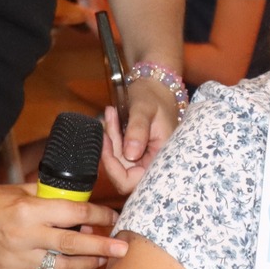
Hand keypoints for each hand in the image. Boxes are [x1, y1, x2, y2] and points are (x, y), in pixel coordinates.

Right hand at [0, 179, 124, 268]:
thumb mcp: (22, 190)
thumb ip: (51, 197)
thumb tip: (83, 203)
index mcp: (29, 210)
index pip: (74, 214)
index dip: (99, 216)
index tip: (113, 218)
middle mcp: (24, 236)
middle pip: (72, 245)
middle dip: (102, 247)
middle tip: (123, 248)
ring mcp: (16, 259)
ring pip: (60, 268)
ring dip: (86, 266)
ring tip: (102, 261)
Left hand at [99, 75, 178, 194]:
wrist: (156, 87)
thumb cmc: (153, 96)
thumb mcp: (144, 108)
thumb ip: (138, 130)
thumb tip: (130, 154)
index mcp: (163, 157)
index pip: (133, 181)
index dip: (115, 170)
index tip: (107, 144)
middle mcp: (153, 163)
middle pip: (122, 172)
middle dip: (111, 148)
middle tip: (109, 121)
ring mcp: (144, 159)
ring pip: (117, 160)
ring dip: (111, 138)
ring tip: (111, 114)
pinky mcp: (136, 153)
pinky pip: (117, 151)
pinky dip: (112, 136)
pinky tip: (112, 118)